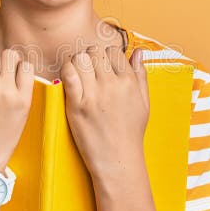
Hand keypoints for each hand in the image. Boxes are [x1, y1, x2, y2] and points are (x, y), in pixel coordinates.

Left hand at [60, 45, 149, 178]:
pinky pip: (68, 75)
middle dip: (90, 57)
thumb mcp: (143, 102)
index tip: (103, 68)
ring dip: (77, 63)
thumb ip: (140, 74)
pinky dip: (66, 71)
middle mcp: (112, 85)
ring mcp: (94, 95)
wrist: (118, 159)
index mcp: (129, 82)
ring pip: (80, 59)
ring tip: (79, 75)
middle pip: (95, 51)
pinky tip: (69, 79)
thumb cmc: (130, 131)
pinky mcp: (77, 106)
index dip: (106, 56)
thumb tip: (138, 51)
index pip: (113, 51)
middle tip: (89, 71)